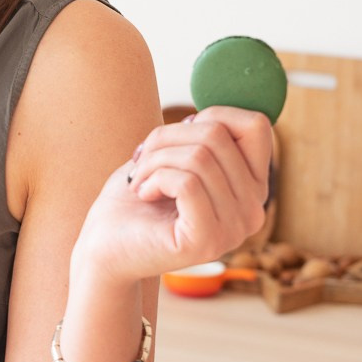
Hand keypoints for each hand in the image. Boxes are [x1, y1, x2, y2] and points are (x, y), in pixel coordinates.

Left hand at [75, 107, 272, 286]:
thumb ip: (200, 134)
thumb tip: (207, 114)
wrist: (105, 246)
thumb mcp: (172, 154)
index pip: (256, 125)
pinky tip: (143, 193)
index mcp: (251, 187)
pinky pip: (187, 183)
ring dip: (155, 160)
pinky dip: (155, 178)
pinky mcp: (207, 242)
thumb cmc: (136, 197)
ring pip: (200, 157)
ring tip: (140, 179)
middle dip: (167, 137)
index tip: (174, 138)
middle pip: (217, 135)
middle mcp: (253, 210)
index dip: (212, 115)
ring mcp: (234, 230)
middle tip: (142, 160)